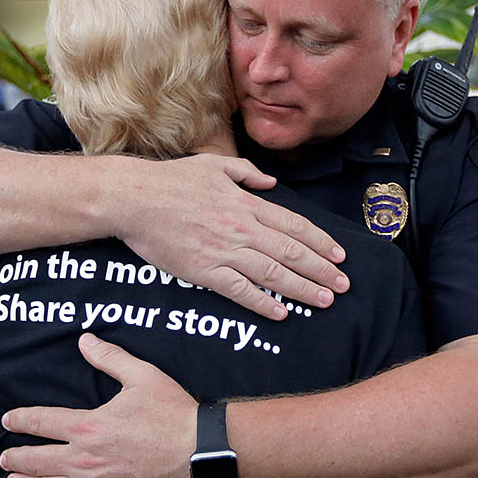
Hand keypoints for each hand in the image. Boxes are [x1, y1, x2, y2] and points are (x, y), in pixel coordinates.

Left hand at [0, 334, 196, 477]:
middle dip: (15, 458)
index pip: (40, 422)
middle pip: (35, 460)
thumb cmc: (173, 413)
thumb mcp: (141, 376)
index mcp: (87, 425)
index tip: (6, 421)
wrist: (200, 454)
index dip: (19, 420)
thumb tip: (85, 340)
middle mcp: (82, 459)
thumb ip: (109, 357)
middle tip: (4, 457)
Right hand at [110, 153, 348, 319]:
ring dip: (303, 289)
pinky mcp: (203, 271)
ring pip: (272, 274)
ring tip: (325, 301)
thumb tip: (271, 182)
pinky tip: (281, 313)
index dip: (319, 242)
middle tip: (343, 286)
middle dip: (321, 270)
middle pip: (291, 252)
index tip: (339, 255)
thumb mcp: (213, 164)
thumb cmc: (170, 180)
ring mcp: (223, 250)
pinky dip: (262, 303)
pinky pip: (240, 291)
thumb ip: (246, 172)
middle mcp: (241, 228)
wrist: (134, 199)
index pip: (293, 225)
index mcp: (245, 203)